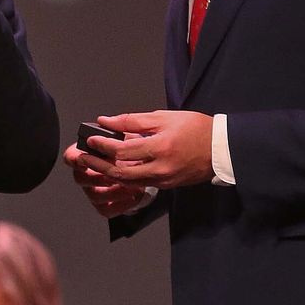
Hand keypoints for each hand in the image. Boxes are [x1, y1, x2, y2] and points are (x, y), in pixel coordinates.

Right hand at [64, 124, 152, 218]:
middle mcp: (86, 174)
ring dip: (114, 190)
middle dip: (99, 176)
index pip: (70, 157)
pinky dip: (122, 204)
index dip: (75, 159)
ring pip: (96, 196)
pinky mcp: (105, 205)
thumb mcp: (126, 136)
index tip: (84, 157)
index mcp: (85, 155)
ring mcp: (94, 191)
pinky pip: (108, 209)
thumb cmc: (131, 150)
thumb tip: (106, 122)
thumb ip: (116, 129)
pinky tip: (135, 193)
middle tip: (115, 171)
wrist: (145, 169)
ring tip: (133, 183)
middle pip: (80, 179)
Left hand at [91, 111, 214, 188]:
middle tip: (83, 157)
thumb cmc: (195, 128)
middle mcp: (160, 168)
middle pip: (120, 172)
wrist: (221, 149)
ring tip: (93, 164)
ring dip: (108, 174)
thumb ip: (134, 120)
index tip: (89, 139)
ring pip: (127, 182)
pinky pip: (139, 184)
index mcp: (160, 147)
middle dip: (98, 165)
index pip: (123, 150)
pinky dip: (124, 178)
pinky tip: (114, 170)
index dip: (102, 145)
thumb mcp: (164, 117)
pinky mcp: (166, 186)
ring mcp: (163, 180)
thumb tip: (107, 121)